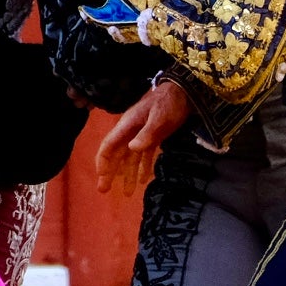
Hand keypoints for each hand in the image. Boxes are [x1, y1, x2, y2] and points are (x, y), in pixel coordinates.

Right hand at [95, 78, 186, 192]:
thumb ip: (146, 133)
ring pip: (130, 157)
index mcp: (127, 125)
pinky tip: (143, 180)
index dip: (103, 161)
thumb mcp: (159, 117)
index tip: (101, 176)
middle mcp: (130, 131)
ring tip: (127, 193)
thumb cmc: (169, 102)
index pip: (109, 145)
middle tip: (104, 190)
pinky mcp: (153, 137)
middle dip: (110, 172)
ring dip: (128, 174)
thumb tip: (132, 149)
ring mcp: (141, 134)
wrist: (184, 92)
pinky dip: (143, 167)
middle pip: (116, 154)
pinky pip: (144, 155)